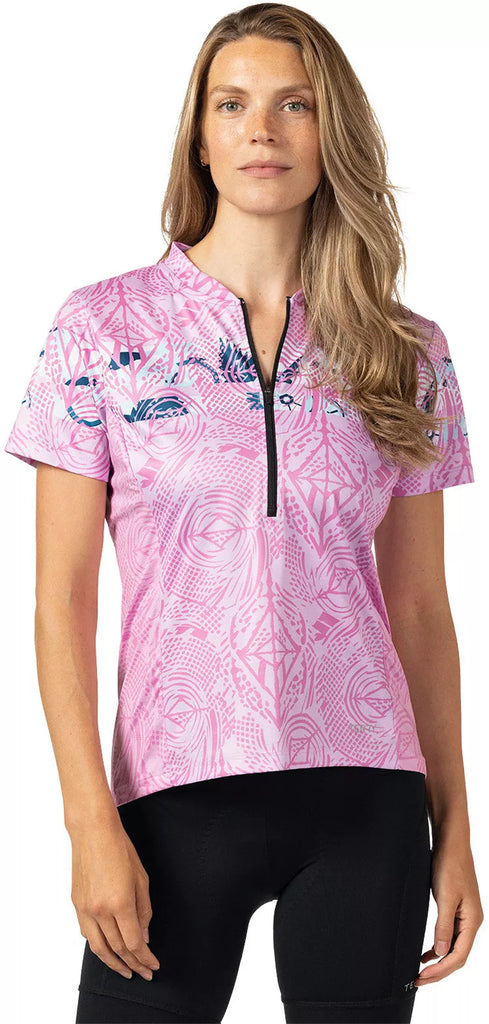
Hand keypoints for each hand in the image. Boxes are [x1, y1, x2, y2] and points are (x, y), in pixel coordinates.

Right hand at [70, 815, 160, 980]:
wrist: (93, 832)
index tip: (153, 965)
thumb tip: (144, 935)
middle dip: (133, 964)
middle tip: (144, 973)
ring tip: (126, 971)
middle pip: (118, 949)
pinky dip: (98, 946)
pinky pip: (87, 933)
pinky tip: (107, 950)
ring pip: (98, 948)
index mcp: (120, 903)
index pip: (134, 943)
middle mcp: (100, 911)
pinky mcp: (76, 904)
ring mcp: (85, 909)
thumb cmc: (120, 849)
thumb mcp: (141, 878)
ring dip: (114, 963)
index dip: (145, 958)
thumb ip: (144, 911)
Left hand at [415, 832, 483, 986]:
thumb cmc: (450, 865)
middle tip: (418, 980)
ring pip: (453, 947)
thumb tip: (440, 953)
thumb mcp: (445, 897)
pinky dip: (439, 946)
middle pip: (457, 956)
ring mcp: (464, 916)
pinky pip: (449, 935)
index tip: (422, 977)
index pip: (458, 957)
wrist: (451, 842)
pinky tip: (427, 952)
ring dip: (438, 960)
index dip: (440, 970)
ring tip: (420, 971)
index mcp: (473, 921)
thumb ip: (443, 926)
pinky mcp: (455, 909)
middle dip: (439, 971)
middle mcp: (471, 922)